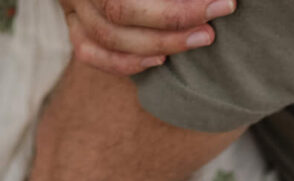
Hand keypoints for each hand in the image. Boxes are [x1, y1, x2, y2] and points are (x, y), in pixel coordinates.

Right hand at [62, 0, 234, 75]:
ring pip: (105, 37)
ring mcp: (71, 3)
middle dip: (172, 24)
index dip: (178, 8)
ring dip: (155, 44)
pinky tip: (159, 58)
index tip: (223, 2)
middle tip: (211, 27)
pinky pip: (89, 53)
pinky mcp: (73, 22)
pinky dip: (124, 62)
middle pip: (118, 13)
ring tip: (197, 39)